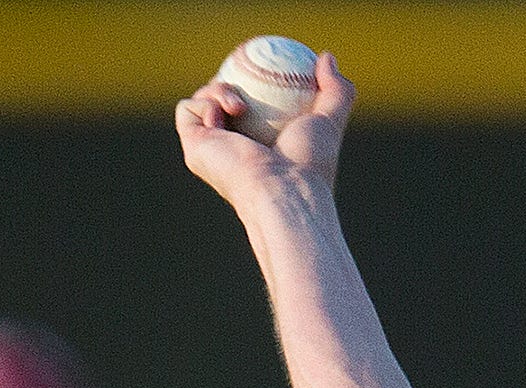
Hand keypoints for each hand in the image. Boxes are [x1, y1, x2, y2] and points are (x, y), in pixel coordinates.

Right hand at [176, 51, 353, 206]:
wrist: (284, 192)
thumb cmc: (308, 165)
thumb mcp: (330, 121)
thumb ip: (337, 91)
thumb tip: (326, 56)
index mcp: (257, 145)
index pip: (248, 105)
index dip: (250, 80)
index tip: (265, 63)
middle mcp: (230, 149)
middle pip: (219, 101)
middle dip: (227, 81)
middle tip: (246, 71)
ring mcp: (209, 150)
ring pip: (201, 101)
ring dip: (217, 89)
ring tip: (240, 105)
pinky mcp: (193, 149)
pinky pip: (188, 109)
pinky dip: (206, 102)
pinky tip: (229, 112)